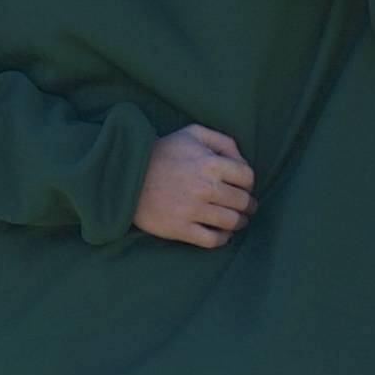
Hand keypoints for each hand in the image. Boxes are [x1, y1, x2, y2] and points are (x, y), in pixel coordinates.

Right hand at [133, 122, 256, 248]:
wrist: (125, 175)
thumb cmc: (163, 153)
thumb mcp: (192, 134)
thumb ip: (223, 142)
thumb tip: (242, 161)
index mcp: (211, 163)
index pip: (247, 178)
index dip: (248, 183)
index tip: (243, 187)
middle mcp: (205, 188)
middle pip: (242, 202)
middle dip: (248, 205)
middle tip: (246, 207)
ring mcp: (192, 210)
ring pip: (232, 222)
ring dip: (239, 223)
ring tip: (237, 221)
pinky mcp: (180, 228)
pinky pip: (212, 240)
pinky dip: (222, 239)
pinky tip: (221, 234)